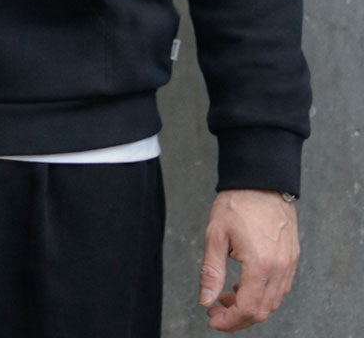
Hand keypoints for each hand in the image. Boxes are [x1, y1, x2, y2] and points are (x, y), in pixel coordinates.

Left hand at [199, 189, 298, 330]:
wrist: (262, 177)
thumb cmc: (238, 201)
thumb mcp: (216, 235)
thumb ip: (211, 272)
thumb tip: (206, 300)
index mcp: (261, 264)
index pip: (248, 309)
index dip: (229, 321)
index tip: (212, 318)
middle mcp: (280, 268)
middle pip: (263, 310)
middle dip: (238, 317)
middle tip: (217, 310)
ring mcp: (289, 262)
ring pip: (273, 301)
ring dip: (251, 306)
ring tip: (228, 294)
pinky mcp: (292, 256)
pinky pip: (281, 286)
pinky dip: (263, 293)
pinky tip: (245, 283)